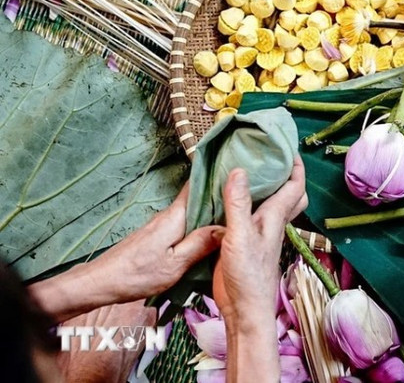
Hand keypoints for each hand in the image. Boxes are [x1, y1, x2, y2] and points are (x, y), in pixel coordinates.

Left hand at [30, 184, 223, 321]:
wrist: (102, 282)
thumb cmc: (137, 275)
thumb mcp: (175, 264)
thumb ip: (200, 244)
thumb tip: (226, 227)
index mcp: (175, 217)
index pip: (196, 186)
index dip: (216, 177)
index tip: (239, 174)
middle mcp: (169, 216)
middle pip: (198, 198)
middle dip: (219, 196)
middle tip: (246, 197)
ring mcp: (162, 225)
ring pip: (192, 213)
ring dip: (210, 212)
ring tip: (235, 215)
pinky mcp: (158, 236)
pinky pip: (185, 224)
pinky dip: (199, 225)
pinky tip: (211, 234)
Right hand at [212, 156, 307, 328]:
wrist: (243, 309)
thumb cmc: (248, 276)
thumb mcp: (239, 236)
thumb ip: (239, 204)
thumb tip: (240, 170)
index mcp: (274, 217)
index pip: (294, 185)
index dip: (295, 165)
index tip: (287, 145)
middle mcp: (270, 222)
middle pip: (289, 194)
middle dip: (286, 173)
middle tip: (272, 155)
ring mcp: (259, 233)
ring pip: (270, 204)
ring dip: (265, 187)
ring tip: (249, 168)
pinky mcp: (244, 242)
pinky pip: (249, 215)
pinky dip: (244, 203)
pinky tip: (228, 198)